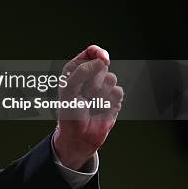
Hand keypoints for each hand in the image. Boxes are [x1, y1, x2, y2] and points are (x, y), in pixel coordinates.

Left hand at [52, 45, 123, 169]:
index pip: (91, 52)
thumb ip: (82, 72)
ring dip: (102, 92)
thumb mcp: (69, 90)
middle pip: (103, 65)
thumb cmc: (69, 112)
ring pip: (112, 79)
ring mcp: (103, 87)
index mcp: (76, 69)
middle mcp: (90, 75)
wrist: (79, 136)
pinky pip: (119, 93)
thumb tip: (102, 61)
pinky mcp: (113, 99)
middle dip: (94, 79)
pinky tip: (101, 110)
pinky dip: (110, 102)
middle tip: (84, 94)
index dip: (99, 53)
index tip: (104, 59)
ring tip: (91, 103)